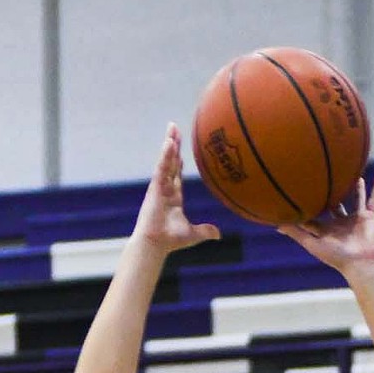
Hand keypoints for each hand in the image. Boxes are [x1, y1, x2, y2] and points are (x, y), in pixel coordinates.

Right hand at [133, 123, 220, 253]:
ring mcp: (159, 186)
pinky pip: (162, 167)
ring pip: (166, 160)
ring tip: (172, 127)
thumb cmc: (170, 240)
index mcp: (173, 197)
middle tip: (174, 129)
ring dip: (169, 143)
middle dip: (173, 146)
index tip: (179, 149)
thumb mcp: (192, 234)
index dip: (178, 161)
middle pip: (170, 162)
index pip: (176, 174)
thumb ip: (205, 231)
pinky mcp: (155, 187)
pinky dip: (165, 154)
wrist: (155, 244)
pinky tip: (170, 142)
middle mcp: (165, 189)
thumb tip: (218, 234)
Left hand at [277, 172, 373, 277]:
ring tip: (351, 172)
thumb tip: (276, 224)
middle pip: (334, 205)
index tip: (299, 190)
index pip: (314, 215)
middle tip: (323, 176)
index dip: (307, 205)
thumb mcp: (312, 243)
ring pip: (355, 200)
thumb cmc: (335, 256)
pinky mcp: (370, 218)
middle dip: (330, 193)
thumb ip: (296, 233)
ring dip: (355, 188)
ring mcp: (356, 220)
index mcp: (327, 229)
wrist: (360, 264)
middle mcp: (341, 223)